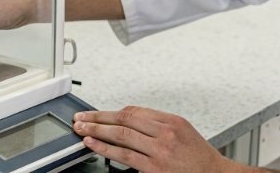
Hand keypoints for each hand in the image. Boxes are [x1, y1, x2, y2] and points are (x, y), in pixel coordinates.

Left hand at [72, 106, 233, 172]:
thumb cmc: (199, 158)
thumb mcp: (182, 131)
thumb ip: (157, 124)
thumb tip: (128, 121)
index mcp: (171, 121)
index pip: (133, 111)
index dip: (110, 112)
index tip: (96, 114)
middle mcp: (165, 133)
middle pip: (123, 120)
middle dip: (97, 118)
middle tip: (80, 117)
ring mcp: (159, 151)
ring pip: (121, 135)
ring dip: (96, 131)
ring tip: (81, 129)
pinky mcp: (155, 169)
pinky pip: (125, 156)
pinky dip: (105, 149)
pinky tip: (93, 145)